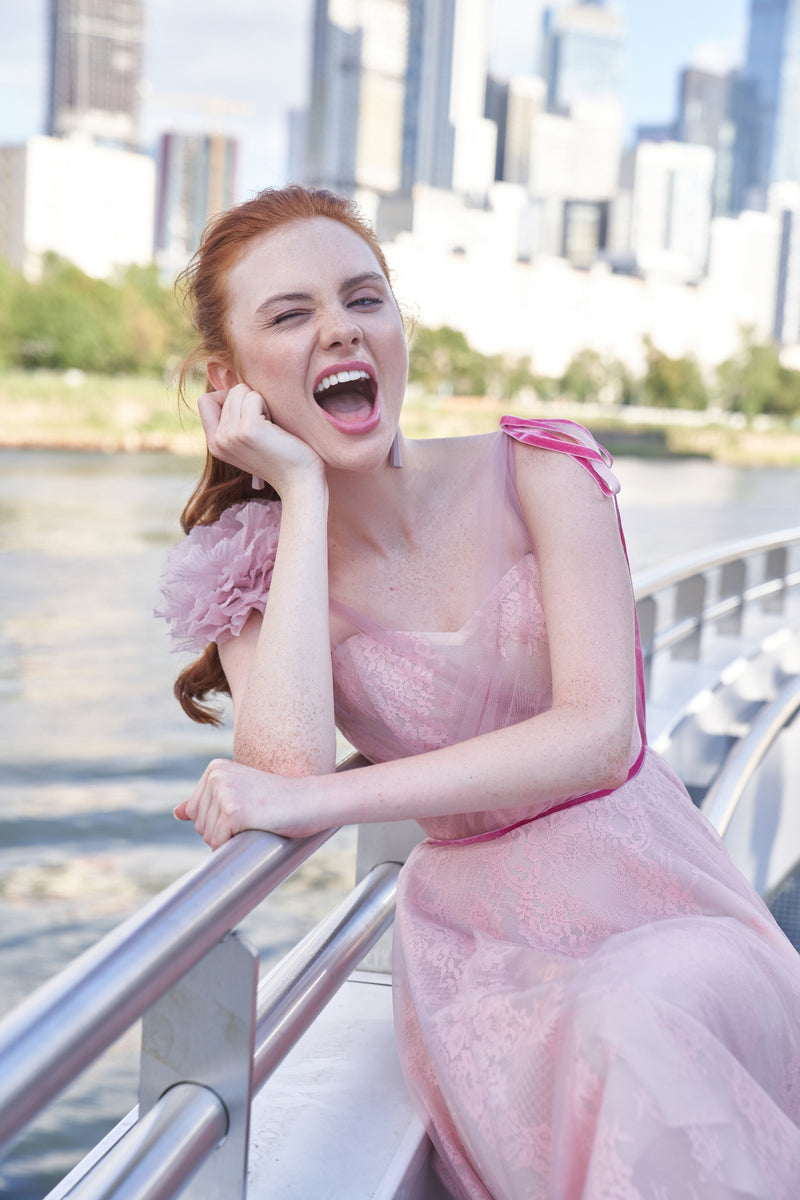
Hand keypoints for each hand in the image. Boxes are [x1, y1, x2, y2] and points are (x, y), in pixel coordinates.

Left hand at [175, 758, 326, 849]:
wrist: (311, 801)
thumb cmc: (279, 800)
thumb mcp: (241, 794)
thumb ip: (207, 801)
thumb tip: (177, 812)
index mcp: (215, 769)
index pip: (195, 813)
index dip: (220, 821)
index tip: (247, 809)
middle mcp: (216, 776)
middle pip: (199, 825)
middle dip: (224, 831)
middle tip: (254, 816)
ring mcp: (224, 792)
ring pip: (208, 836)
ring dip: (232, 838)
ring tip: (257, 820)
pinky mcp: (233, 810)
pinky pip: (219, 843)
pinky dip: (236, 844)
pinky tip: (256, 828)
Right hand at [197, 385, 323, 495]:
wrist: (300, 482)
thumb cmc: (282, 456)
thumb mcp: (249, 439)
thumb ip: (234, 419)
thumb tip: (235, 387)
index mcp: (214, 443)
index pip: (205, 400)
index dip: (228, 397)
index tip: (250, 413)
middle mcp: (217, 440)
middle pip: (228, 392)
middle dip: (250, 401)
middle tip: (266, 426)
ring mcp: (230, 435)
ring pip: (240, 390)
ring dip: (260, 402)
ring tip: (271, 426)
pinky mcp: (247, 429)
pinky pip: (254, 396)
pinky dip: (268, 404)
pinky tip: (276, 426)